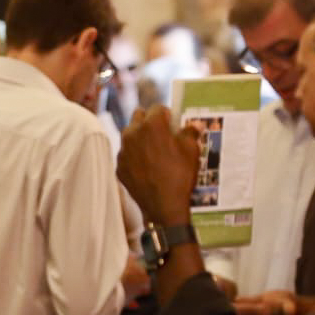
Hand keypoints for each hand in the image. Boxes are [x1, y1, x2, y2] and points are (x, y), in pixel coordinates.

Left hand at [117, 108, 198, 225]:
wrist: (163, 206)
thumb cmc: (180, 174)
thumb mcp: (191, 151)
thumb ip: (190, 133)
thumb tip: (195, 124)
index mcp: (151, 124)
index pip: (158, 108)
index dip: (168, 115)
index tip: (173, 124)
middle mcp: (132, 133)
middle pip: (138, 116)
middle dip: (149, 121)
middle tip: (162, 134)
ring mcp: (122, 151)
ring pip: (130, 135)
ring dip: (140, 138)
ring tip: (154, 151)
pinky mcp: (119, 166)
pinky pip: (126, 154)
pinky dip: (135, 156)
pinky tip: (147, 167)